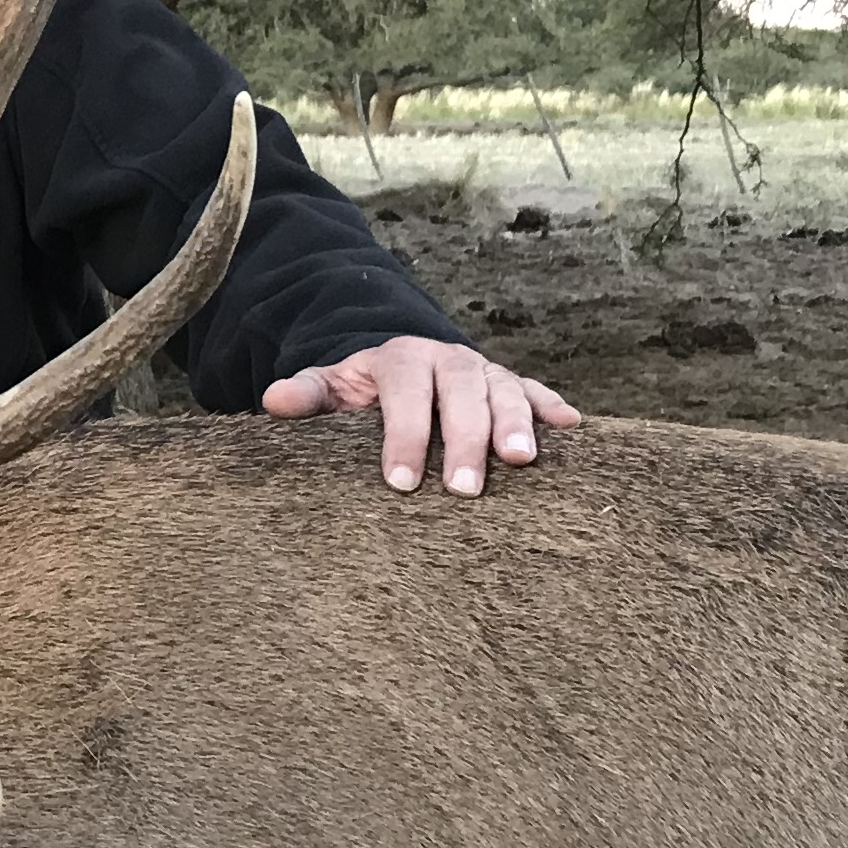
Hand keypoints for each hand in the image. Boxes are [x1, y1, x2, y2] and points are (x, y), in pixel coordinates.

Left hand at [262, 338, 581, 497]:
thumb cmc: (364, 393)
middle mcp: (449, 360)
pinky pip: (538, 393)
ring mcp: (486, 372)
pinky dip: (554, 408)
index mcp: (402, 359)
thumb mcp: (333, 389)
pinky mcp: (515, 386)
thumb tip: (274, 402)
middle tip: (465, 488)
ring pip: (506, 390)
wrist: (401, 366)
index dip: (404, 435)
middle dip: (465, 438)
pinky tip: (572, 429)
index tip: (402, 482)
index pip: (405, 392)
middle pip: (463, 391)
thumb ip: (308, 395)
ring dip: (516, 423)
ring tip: (522, 462)